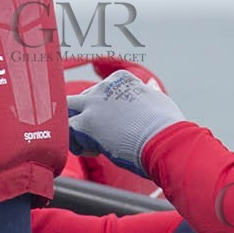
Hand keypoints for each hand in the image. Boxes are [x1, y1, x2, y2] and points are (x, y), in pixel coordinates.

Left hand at [66, 70, 184, 177]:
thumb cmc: (167, 127)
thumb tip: (148, 93)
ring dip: (76, 130)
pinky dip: (77, 145)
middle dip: (85, 117)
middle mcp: (104, 87)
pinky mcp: (85, 123)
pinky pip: (67, 131)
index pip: (100, 92)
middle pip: (81, 99)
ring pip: (67, 111)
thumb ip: (145, 96)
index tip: (116, 127)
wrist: (164, 141)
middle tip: (97, 137)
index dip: (104, 112)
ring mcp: (93, 104)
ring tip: (94, 146)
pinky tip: (96, 152)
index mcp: (121, 79)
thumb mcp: (157, 101)